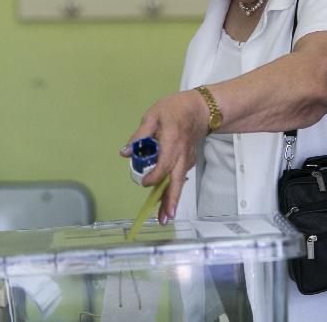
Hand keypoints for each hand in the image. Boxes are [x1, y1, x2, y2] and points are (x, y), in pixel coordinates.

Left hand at [120, 89, 209, 224]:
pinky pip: (179, 177)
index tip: (145, 183)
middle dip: (171, 200)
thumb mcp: (153, 116)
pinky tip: (167, 201)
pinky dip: (174, 190)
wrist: (200, 109)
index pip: (165, 163)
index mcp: (172, 140)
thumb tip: (125, 152)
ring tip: (165, 216)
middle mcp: (182, 153)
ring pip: (178, 182)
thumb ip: (139, 135)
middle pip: (177, 180)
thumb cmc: (175, 109)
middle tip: (166, 218)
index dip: (155, 176)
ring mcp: (187, 159)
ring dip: (172, 199)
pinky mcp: (188, 161)